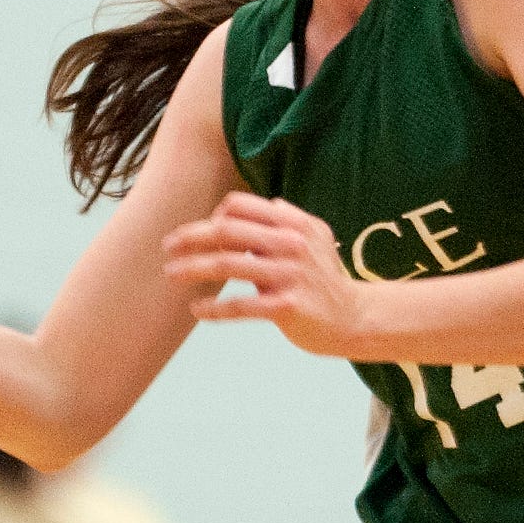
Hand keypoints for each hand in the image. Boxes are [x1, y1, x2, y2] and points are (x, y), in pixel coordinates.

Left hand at [163, 192, 379, 357]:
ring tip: (171, 274)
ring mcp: (288, 275)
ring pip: (227, 265)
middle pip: (226, 231)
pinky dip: (213, 308)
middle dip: (191, 237)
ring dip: (191, 268)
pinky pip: (239, 305)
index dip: (214, 216)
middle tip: (167, 247)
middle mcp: (291, 244)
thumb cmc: (327, 279)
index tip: (202, 233)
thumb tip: (268, 204)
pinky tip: (196, 309)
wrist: (356, 318)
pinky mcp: (286, 307)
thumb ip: (290, 219)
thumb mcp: (318, 238)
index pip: (239, 206)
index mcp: (294, 223)